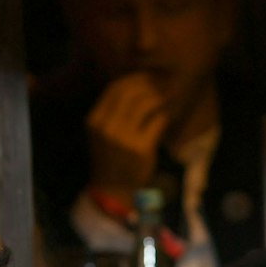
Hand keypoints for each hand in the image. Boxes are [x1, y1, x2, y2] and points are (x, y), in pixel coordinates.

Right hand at [85, 74, 169, 195]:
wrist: (113, 191)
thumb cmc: (111, 159)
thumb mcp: (102, 133)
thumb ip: (113, 110)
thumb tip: (137, 83)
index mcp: (95, 120)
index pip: (115, 88)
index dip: (135, 77)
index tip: (149, 75)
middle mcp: (107, 127)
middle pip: (131, 92)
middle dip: (150, 82)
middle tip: (164, 80)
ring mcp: (123, 138)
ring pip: (145, 104)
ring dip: (161, 95)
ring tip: (170, 93)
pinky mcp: (141, 149)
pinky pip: (157, 121)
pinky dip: (165, 114)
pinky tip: (169, 114)